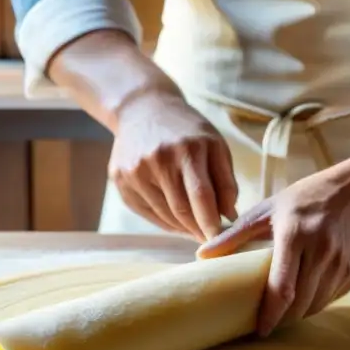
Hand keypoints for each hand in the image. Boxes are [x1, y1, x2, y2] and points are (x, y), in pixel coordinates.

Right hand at [110, 91, 237, 239]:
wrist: (142, 109)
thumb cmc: (187, 131)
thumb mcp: (214, 145)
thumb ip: (226, 181)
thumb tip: (229, 217)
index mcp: (188, 148)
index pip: (201, 195)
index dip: (211, 223)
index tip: (221, 241)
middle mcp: (158, 159)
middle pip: (181, 209)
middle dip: (198, 229)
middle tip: (209, 238)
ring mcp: (135, 170)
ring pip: (164, 215)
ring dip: (182, 227)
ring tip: (194, 226)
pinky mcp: (120, 179)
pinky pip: (146, 212)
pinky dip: (164, 220)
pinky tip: (175, 217)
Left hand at [196, 169, 349, 335]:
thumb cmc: (304, 199)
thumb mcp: (267, 209)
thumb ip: (234, 234)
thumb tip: (202, 255)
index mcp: (296, 234)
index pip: (282, 286)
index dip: (269, 314)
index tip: (258, 330)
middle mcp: (321, 250)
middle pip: (299, 303)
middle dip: (281, 319)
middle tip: (264, 324)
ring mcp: (341, 264)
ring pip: (315, 306)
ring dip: (296, 315)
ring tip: (281, 312)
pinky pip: (329, 300)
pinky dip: (313, 304)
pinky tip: (302, 296)